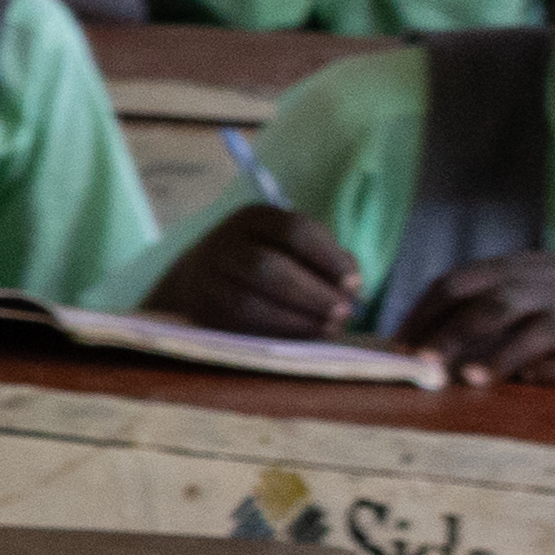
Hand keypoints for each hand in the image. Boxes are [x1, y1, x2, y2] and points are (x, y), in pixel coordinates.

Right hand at [151, 201, 363, 339]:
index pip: (294, 230)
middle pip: (267, 267)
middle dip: (312, 293)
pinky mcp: (203, 309)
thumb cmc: (264, 258)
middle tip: (344, 313)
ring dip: (296, 319)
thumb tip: (353, 287)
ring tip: (329, 328)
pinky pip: (240, 326)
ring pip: (249, 302)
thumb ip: (327, 258)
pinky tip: (303, 336)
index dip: (327, 257)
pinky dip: (277, 333)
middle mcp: (225, 243)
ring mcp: (208, 278)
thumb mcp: (292, 245)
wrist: (199, 278)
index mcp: (253, 218)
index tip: (355, 284)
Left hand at [405, 247, 554, 384]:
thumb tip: (403, 343)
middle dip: (454, 334)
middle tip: (423, 363)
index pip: (455, 285)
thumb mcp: (509, 279)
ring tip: (471, 378)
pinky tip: (528, 380)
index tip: (398, 347)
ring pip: (537, 334)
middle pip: (491, 307)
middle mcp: (538, 290)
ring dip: (503, 356)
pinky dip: (553, 371)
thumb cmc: (544, 293)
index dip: (423, 315)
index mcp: (506, 271)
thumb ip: (464, 301)